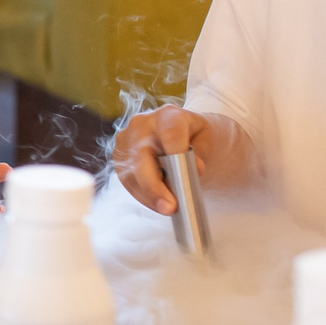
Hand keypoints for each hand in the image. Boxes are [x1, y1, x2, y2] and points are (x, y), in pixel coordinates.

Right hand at [113, 105, 244, 214]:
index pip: (170, 133)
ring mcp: (126, 140)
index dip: (177, 154)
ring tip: (168, 208)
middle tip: (170, 208)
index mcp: (168, 115)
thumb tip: (191, 170)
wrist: (179, 133)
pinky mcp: (119, 158)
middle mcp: (141, 124)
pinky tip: (157, 203)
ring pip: (132, 173)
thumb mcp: (206, 141)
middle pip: (142, 157)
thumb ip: (200, 153)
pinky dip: (143, 195)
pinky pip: (127, 181)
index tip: (186, 176)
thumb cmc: (195, 137)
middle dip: (155, 186)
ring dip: (149, 195)